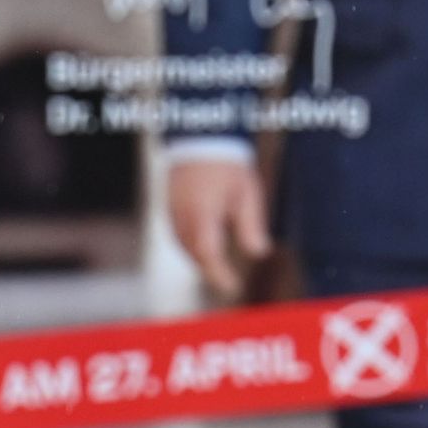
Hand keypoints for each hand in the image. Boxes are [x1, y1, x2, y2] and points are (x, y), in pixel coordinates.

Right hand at [165, 153, 271, 298]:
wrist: (201, 140)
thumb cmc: (228, 167)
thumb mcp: (247, 194)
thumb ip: (251, 225)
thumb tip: (260, 253)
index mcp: (203, 212)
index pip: (208, 253)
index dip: (219, 274)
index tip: (232, 287)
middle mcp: (183, 215)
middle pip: (194, 253)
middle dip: (210, 270)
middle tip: (228, 283)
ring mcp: (171, 211)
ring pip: (183, 246)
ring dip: (200, 260)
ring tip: (218, 270)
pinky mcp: (167, 207)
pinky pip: (177, 235)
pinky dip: (191, 247)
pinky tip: (204, 250)